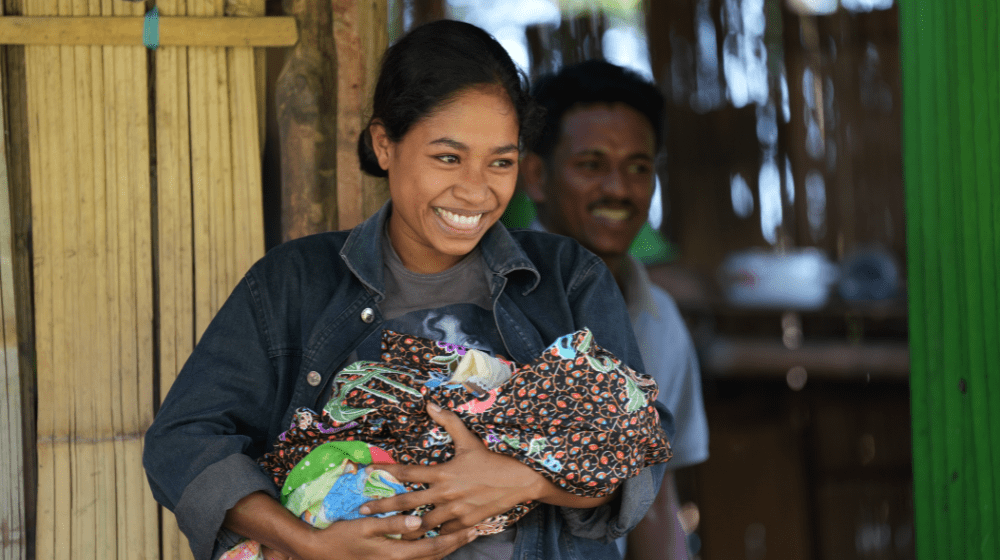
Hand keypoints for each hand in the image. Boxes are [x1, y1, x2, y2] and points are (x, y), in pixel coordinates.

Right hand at [295, 515, 477, 559]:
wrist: (320, 553)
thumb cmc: (341, 536)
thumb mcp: (364, 526)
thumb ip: (391, 523)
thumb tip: (416, 521)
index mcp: (396, 553)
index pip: (434, 547)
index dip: (455, 538)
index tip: (471, 527)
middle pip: (436, 556)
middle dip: (456, 543)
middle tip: (475, 530)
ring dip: (447, 548)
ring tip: (462, 534)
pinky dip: (431, 553)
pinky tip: (438, 543)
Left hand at [361, 403, 547, 538]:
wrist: (521, 480)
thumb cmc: (493, 459)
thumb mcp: (469, 440)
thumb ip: (448, 422)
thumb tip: (431, 403)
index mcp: (442, 472)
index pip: (407, 472)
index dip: (385, 471)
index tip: (367, 472)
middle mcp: (445, 493)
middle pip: (405, 503)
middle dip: (381, 507)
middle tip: (362, 510)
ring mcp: (454, 511)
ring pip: (421, 524)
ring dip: (404, 527)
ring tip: (388, 531)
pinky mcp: (465, 524)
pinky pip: (442, 534)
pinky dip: (431, 535)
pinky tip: (420, 538)